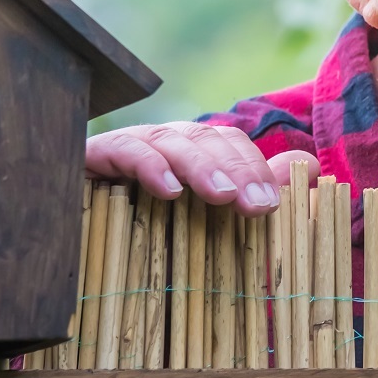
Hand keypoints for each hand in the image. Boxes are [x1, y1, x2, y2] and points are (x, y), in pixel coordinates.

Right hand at [83, 122, 315, 215]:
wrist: (65, 240)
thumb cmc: (143, 233)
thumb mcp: (205, 218)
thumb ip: (255, 188)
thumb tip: (312, 165)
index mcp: (188, 152)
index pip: (226, 143)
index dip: (252, 167)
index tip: (270, 205)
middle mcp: (158, 142)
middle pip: (202, 137)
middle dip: (235, 168)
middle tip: (256, 206)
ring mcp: (124, 146)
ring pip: (167, 139)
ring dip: (199, 165)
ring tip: (222, 197)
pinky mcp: (90, 158)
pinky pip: (123, 150)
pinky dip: (148, 165)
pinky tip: (167, 189)